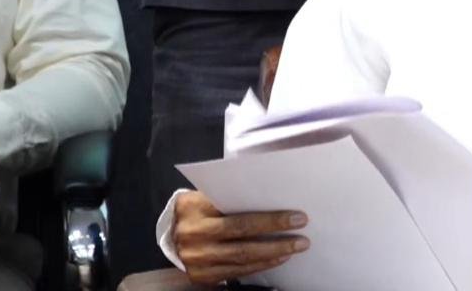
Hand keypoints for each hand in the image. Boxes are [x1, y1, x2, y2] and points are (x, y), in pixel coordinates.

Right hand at [172, 191, 309, 284]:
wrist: (169, 233)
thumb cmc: (197, 208)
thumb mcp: (208, 195)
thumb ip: (233, 197)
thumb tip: (274, 199)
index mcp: (195, 208)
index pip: (239, 215)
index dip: (271, 219)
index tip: (297, 217)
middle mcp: (194, 235)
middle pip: (242, 238)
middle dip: (276, 239)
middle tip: (302, 237)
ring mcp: (197, 259)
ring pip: (241, 258)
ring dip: (272, 254)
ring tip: (294, 248)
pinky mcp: (201, 275)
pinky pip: (236, 272)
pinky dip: (260, 265)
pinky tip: (277, 258)